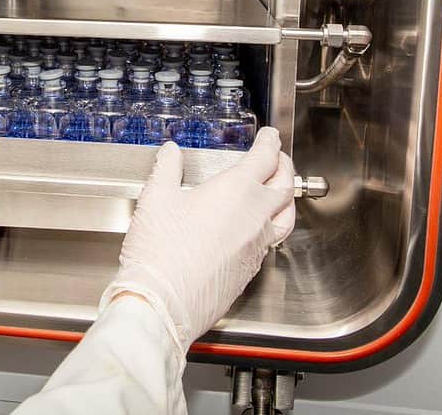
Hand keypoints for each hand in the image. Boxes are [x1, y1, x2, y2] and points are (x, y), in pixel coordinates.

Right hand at [100, 127, 294, 352]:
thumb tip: (170, 152)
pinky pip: (271, 241)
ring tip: (278, 191)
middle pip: (285, 184)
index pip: (266, 158)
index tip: (270, 136)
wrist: (163, 304)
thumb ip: (166, 169)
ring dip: (285, 198)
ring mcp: (257, 246)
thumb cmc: (160, 252)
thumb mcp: (155, 198)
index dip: (270, 143)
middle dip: (283, 166)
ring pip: (286, 216)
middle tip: (277, 157)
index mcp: (237, 190)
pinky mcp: (250, 269)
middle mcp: (255, 217)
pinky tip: (256, 227)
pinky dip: (271, 225)